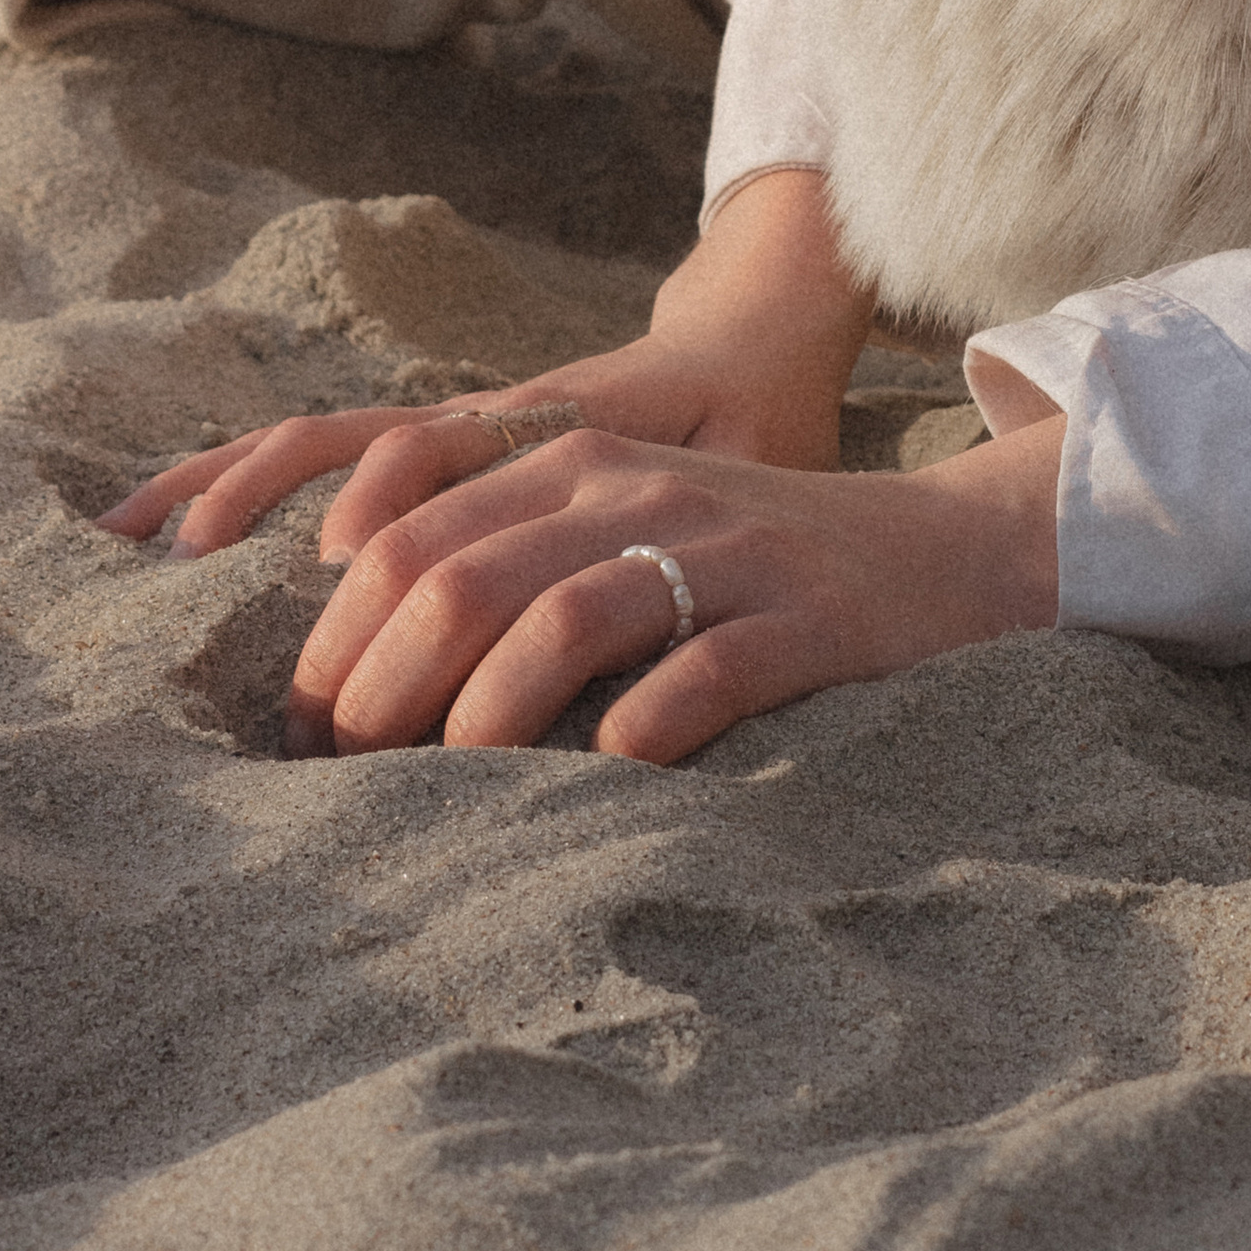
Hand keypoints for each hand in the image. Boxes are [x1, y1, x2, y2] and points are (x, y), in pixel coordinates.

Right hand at [95, 166, 874, 555]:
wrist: (749, 343)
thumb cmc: (754, 418)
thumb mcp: (743, 458)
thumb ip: (704, 513)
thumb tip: (666, 593)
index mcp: (544, 422)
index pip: (438, 446)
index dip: (386, 498)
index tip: (337, 564)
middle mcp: (475, 419)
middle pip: (341, 440)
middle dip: (258, 502)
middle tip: (177, 579)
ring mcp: (446, 429)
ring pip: (311, 442)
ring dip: (222, 484)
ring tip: (129, 539)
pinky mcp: (437, 445)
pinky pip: (321, 453)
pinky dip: (241, 481)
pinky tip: (173, 529)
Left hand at [283, 409, 1065, 763]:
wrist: (943, 549)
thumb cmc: (748, 566)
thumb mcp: (623, 528)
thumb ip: (510, 565)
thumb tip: (358, 676)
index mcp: (576, 464)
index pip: (410, 536)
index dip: (335, 637)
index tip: (307, 730)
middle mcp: (637, 490)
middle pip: (465, 575)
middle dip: (384, 684)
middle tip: (354, 775)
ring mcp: (723, 550)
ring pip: (564, 615)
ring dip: (484, 712)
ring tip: (451, 787)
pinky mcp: (804, 618)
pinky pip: (703, 672)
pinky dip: (637, 730)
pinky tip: (604, 778)